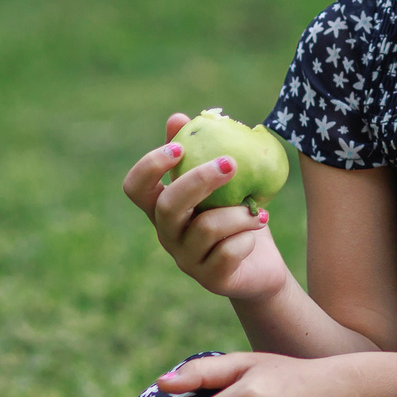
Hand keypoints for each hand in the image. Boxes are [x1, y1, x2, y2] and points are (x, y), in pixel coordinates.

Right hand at [123, 113, 288, 302]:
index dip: (150, 167)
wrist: (261, 266)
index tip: (179, 148)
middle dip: (199, 181)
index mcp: (163, 208)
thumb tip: (178, 117)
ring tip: (260, 211)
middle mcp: (167, 235)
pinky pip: (227, 253)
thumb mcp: (222, 184)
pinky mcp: (211, 279)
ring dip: (239, 214)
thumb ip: (200, 152)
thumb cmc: (237, 216)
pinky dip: (247, 239)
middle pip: (168, 206)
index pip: (135, 188)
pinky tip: (256, 233)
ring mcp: (186, 260)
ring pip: (206, 229)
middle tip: (232, 163)